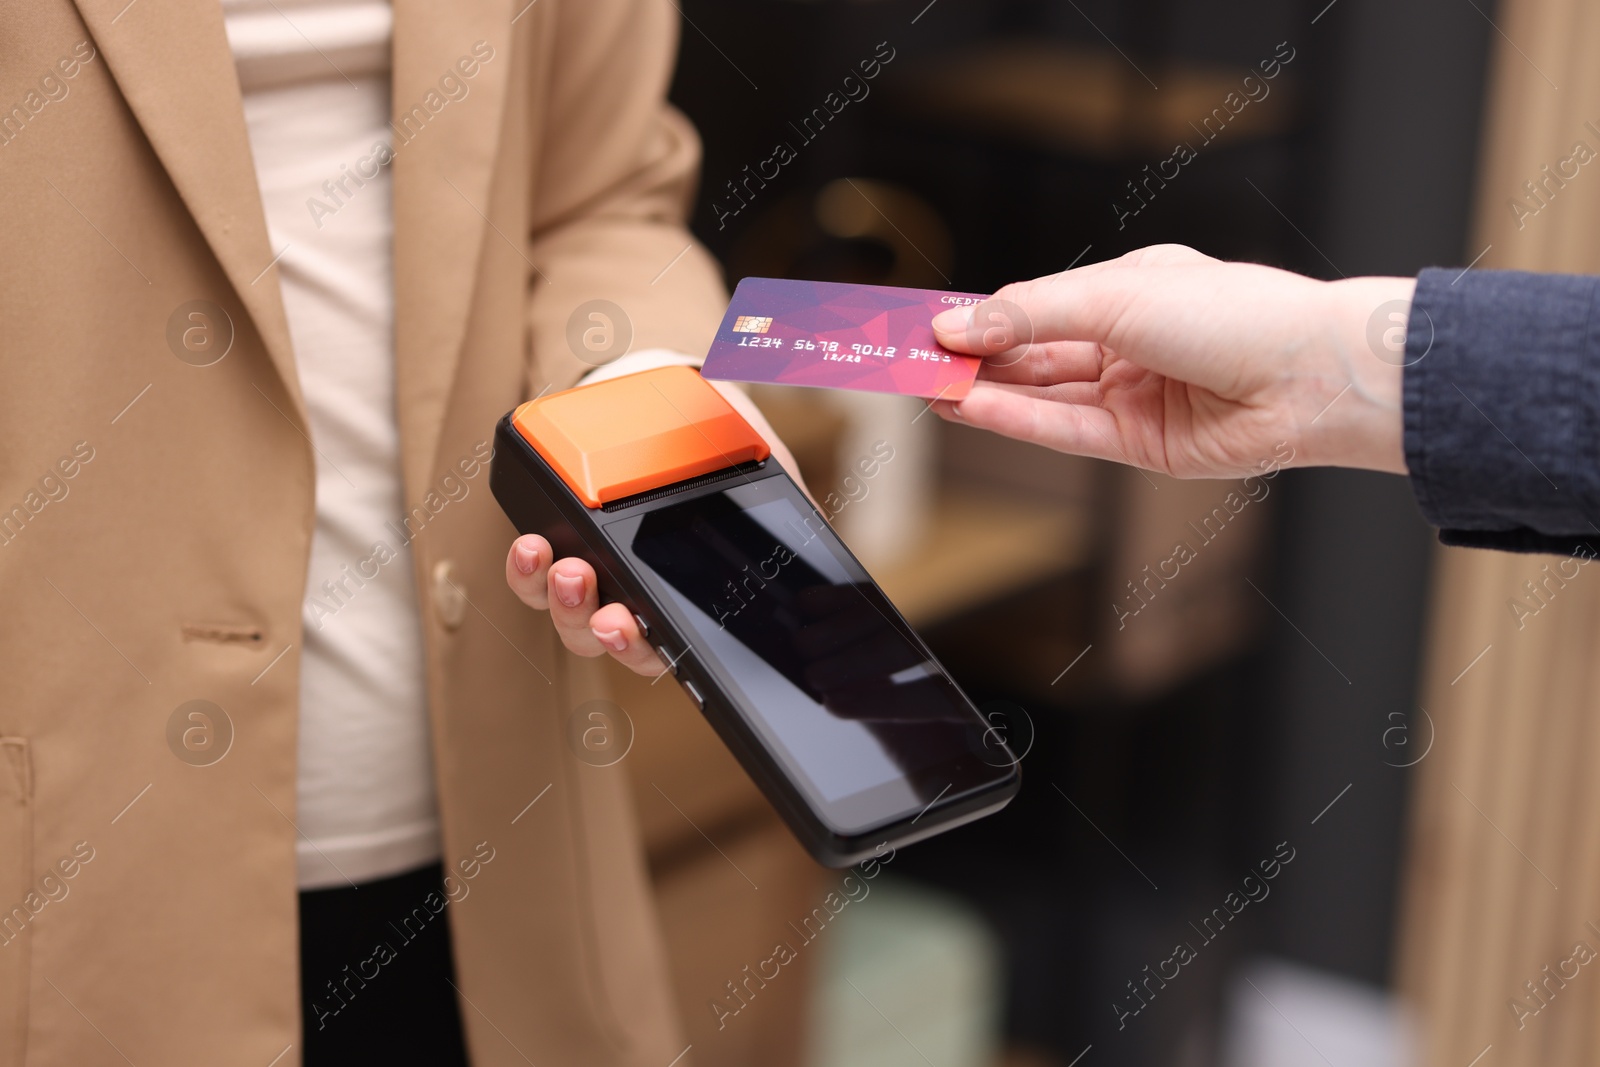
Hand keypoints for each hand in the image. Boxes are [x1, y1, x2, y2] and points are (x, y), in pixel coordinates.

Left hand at [504, 380, 801, 676]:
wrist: (672, 392)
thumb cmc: (722, 441)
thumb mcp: (765, 469)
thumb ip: (786, 512)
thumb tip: (818, 546)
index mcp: (683, 594)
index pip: (664, 646)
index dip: (646, 650)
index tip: (634, 629)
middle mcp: (632, 596)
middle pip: (607, 641)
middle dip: (601, 631)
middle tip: (605, 612)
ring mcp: (591, 575)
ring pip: (566, 616)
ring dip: (560, 601)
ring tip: (564, 567)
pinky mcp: (555, 544)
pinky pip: (531, 576)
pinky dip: (526, 570)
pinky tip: (533, 546)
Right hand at [929, 245, 1413, 476]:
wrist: (1311, 377)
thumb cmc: (1236, 315)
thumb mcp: (1117, 297)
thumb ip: (1032, 314)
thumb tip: (960, 325)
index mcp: (1127, 291)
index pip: (1032, 305)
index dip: (977, 316)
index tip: (923, 322)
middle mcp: (1126, 343)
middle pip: (1029, 353)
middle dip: (971, 357)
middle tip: (909, 361)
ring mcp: (1131, 395)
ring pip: (1039, 394)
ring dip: (982, 392)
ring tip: (925, 389)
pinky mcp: (1137, 445)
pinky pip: (1062, 430)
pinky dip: (1015, 420)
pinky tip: (970, 409)